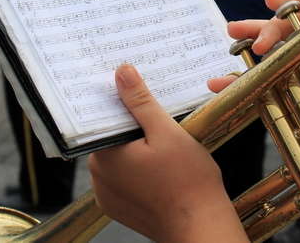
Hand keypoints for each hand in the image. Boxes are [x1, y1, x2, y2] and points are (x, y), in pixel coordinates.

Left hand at [89, 64, 247, 242]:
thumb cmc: (188, 182)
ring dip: (137, 147)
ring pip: (119, 156)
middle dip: (134, 124)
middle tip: (160, 117)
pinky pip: (124, 177)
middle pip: (112, 136)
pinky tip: (162, 166)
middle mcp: (99, 176)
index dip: (122, 100)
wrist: (200, 227)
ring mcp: (107, 195)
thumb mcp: (167, 131)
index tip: (137, 89)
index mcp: (106, 155)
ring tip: (166, 144)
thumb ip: (141, 102)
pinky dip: (138, 168)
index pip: (105, 116)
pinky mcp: (118, 207)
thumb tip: (122, 73)